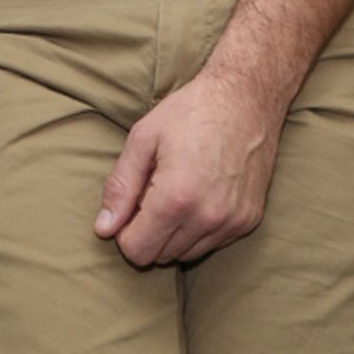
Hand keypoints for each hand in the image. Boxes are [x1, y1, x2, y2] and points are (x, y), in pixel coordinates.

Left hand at [94, 69, 280, 266]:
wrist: (245, 98)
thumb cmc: (190, 111)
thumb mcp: (143, 137)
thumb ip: (120, 186)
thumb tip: (103, 228)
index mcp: (176, 198)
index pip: (137, 251)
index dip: (125, 231)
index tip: (131, 203)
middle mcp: (207, 218)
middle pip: (161, 256)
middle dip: (148, 231)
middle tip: (153, 191)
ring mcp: (232, 222)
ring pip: (186, 254)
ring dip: (173, 233)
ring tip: (177, 190)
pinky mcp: (249, 221)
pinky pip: (213, 243)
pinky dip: (199, 228)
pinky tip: (200, 193)